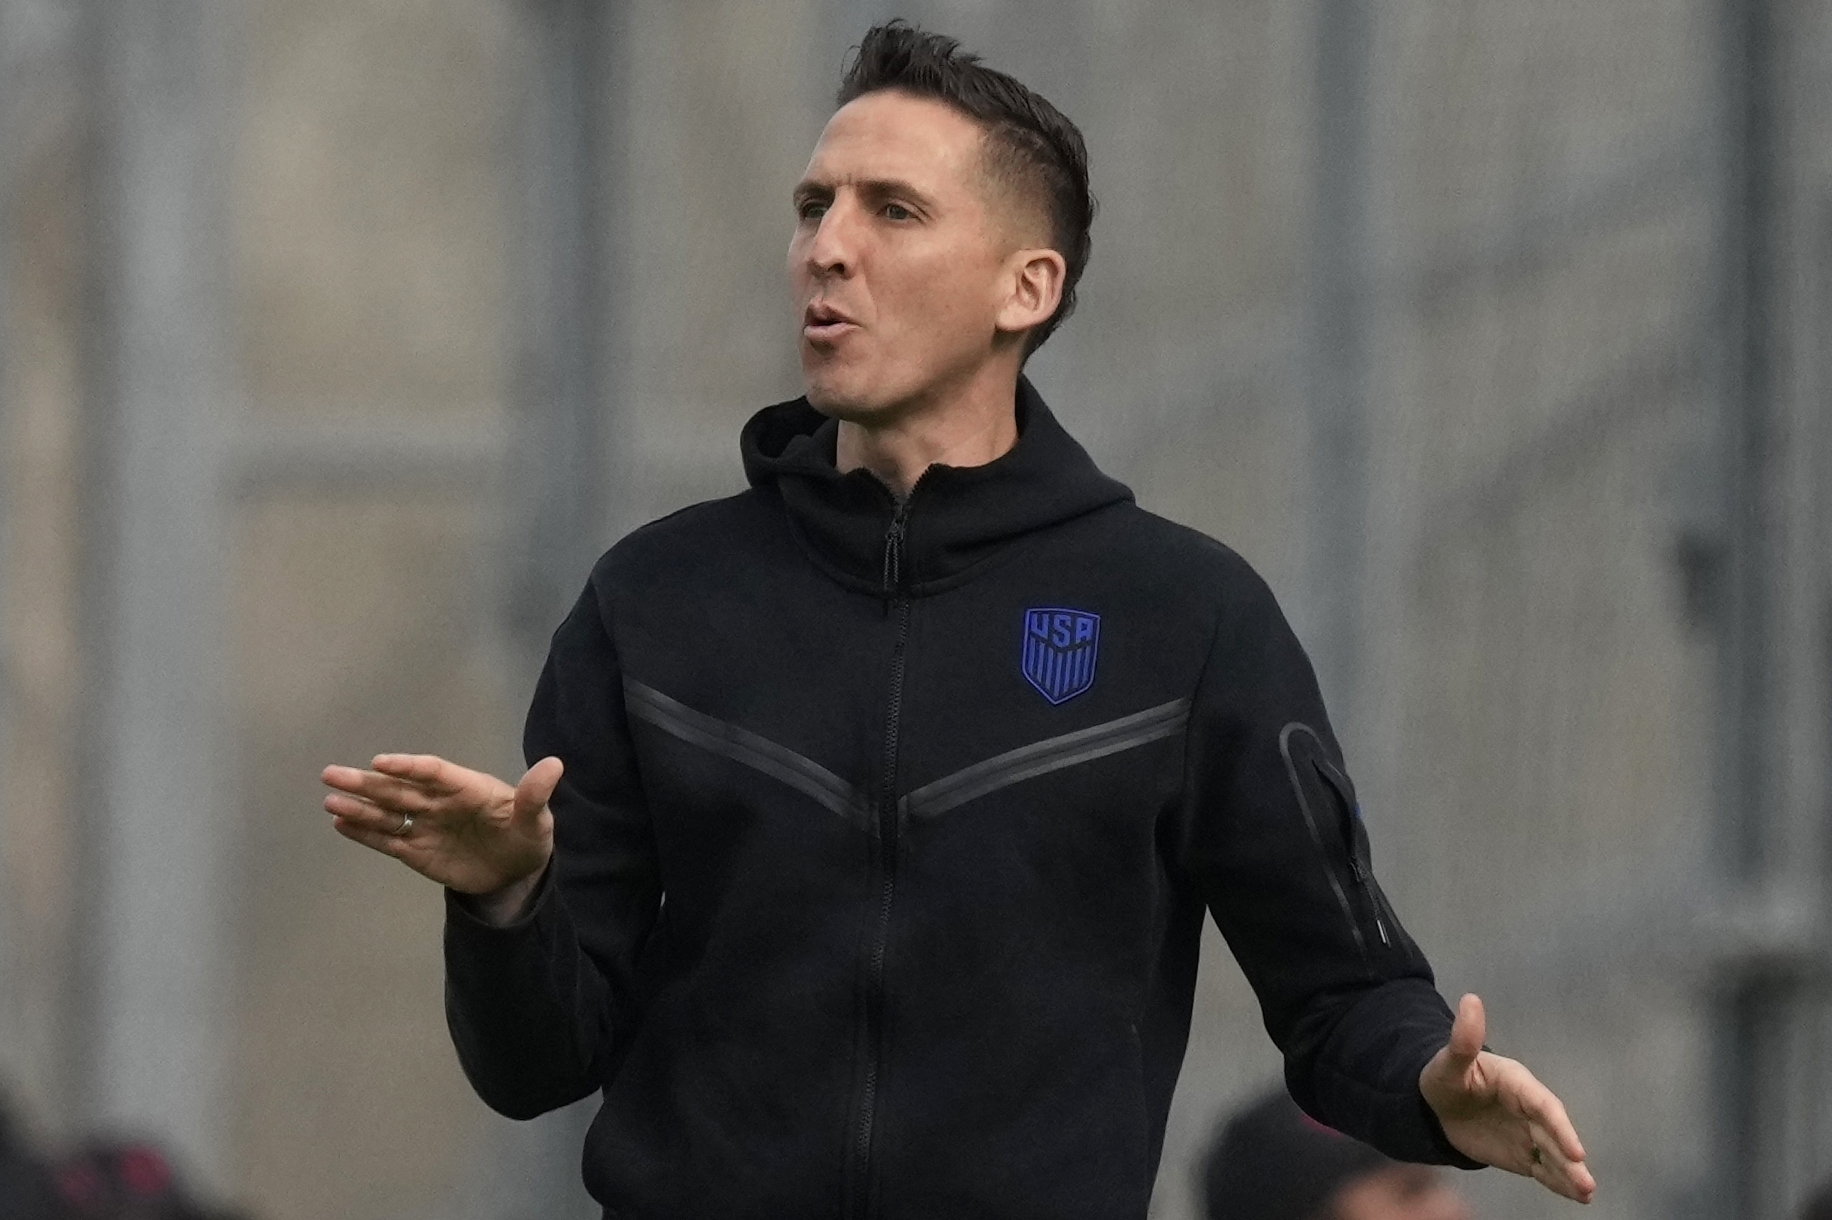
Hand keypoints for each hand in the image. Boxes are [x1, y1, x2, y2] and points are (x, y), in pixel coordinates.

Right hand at [321, 753, 561, 917]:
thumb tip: (555, 764)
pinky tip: (340, 823)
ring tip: (329, 799)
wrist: (517, 872)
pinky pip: (388, 840)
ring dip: (359, 807)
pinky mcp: (418, 851)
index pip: (433, 772)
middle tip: (331, 774)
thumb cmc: (527, 836)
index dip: (408, 766)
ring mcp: (426, 826)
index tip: (381, 762)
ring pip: (387, 814)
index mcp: (467, 787)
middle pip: (399, 790)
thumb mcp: (536, 820)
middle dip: (367, 783)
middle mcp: (440, 803)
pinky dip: (365, 833)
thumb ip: (535, 795)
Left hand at [1419, 993, 1594, 1202]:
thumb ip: (1463, 1038)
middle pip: (1553, 1134)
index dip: (1560, 1127)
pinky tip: (1577, 1197)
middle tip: (1587, 1182)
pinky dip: (1559, 1182)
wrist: (1436, 1103)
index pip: (1544, 1106)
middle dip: (1570, 1157)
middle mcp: (1529, 1109)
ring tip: (1587, 1194)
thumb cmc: (1444, 1077)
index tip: (1576, 1151)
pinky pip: (1543, 1168)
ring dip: (1570, 1174)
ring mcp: (1528, 1132)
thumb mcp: (1449, 1060)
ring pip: (1553, 1154)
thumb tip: (1470, 999)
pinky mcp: (1523, 1153)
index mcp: (1518, 1083)